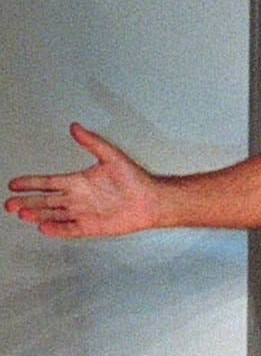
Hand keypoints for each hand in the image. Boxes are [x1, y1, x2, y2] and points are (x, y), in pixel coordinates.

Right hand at [6, 123, 159, 237]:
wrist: (151, 200)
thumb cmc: (134, 178)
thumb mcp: (111, 156)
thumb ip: (92, 142)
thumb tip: (75, 126)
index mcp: (78, 181)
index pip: (48, 182)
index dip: (30, 183)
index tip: (13, 183)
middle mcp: (77, 198)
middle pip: (45, 200)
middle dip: (26, 201)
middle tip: (8, 204)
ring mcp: (83, 213)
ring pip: (53, 214)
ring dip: (37, 214)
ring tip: (21, 213)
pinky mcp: (91, 226)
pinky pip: (70, 228)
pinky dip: (57, 228)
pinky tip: (43, 227)